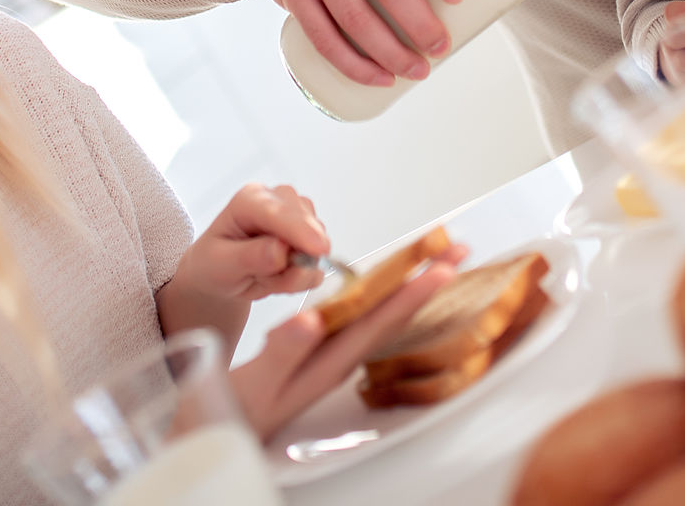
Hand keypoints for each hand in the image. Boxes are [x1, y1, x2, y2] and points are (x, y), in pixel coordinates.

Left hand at [170, 184, 332, 304]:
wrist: (221, 273)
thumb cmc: (214, 264)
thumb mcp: (220, 265)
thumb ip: (250, 257)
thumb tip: (281, 250)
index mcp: (250, 200)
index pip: (280, 212)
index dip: (301, 230)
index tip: (318, 250)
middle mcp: (278, 200)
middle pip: (306, 225)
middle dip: (293, 261)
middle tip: (262, 279)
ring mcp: (297, 215)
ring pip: (316, 245)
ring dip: (294, 272)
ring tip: (264, 276)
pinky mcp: (310, 233)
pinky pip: (319, 262)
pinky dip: (301, 277)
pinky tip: (279, 277)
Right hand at [229, 244, 467, 438]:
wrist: (223, 433)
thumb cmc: (236, 410)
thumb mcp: (256, 382)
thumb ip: (283, 352)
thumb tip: (312, 320)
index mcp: (328, 363)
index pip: (379, 322)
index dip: (412, 294)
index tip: (442, 270)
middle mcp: (340, 360)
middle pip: (391, 315)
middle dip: (426, 282)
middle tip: (460, 251)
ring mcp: (334, 358)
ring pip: (381, 317)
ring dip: (410, 288)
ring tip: (437, 263)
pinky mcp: (323, 356)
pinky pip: (364, 322)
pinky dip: (383, 299)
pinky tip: (389, 290)